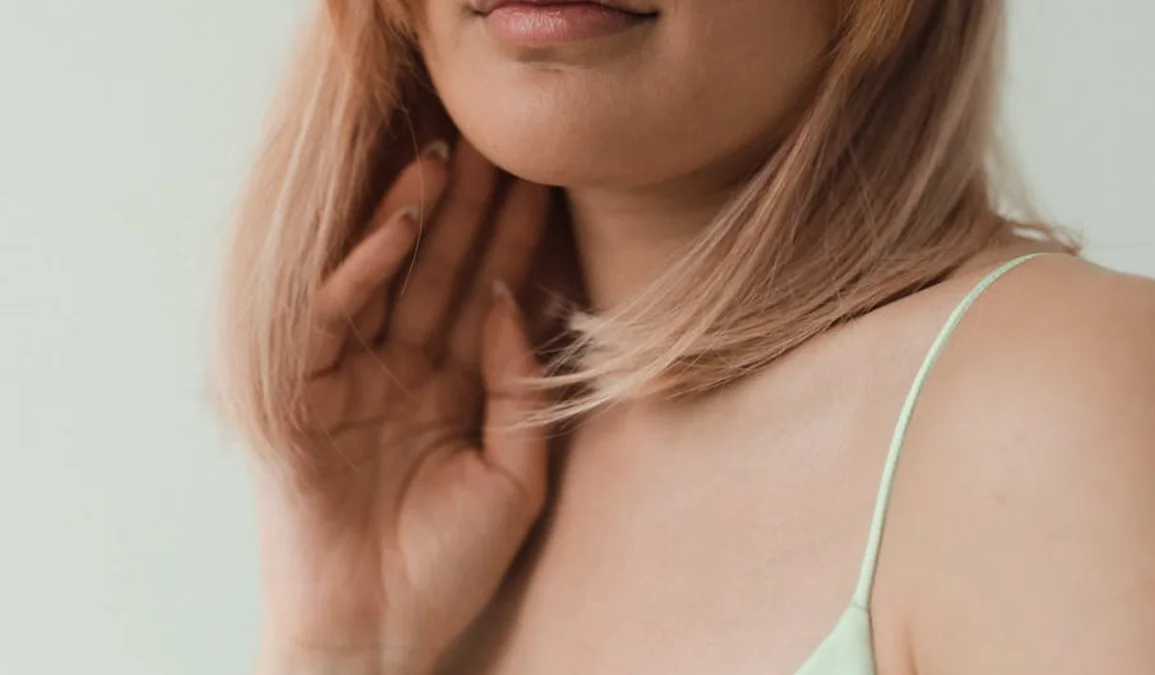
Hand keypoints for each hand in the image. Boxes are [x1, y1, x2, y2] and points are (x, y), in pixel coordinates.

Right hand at [254, 140, 551, 673]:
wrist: (378, 637)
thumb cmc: (446, 571)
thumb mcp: (513, 477)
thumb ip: (517, 387)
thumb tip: (508, 300)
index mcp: (450, 391)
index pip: (485, 299)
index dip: (515, 244)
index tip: (545, 187)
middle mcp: (401, 374)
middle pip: (438, 275)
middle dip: (469, 210)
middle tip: (498, 144)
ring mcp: (350, 380)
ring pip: (383, 280)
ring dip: (414, 218)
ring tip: (450, 155)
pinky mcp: (301, 394)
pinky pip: (329, 319)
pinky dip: (360, 272)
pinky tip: (400, 224)